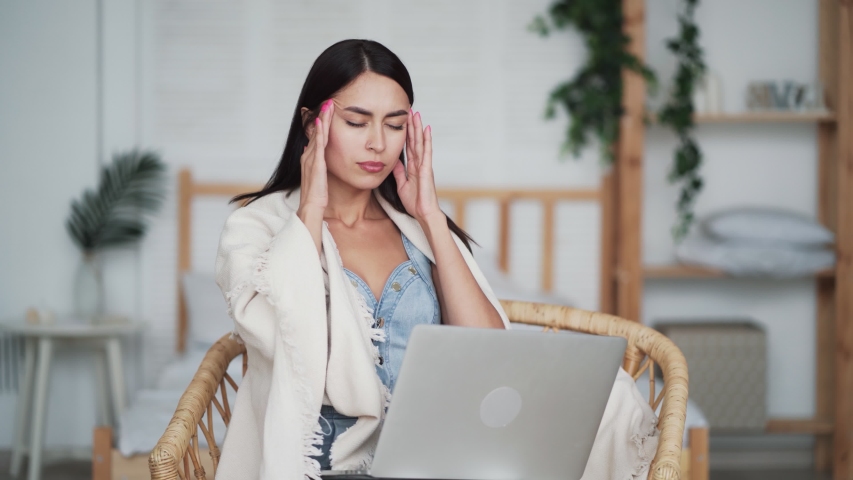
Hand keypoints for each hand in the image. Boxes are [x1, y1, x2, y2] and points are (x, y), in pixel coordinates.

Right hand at [297, 99, 333, 217]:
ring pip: (317, 135)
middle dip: (322, 116)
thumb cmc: (317, 195)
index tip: (328, 110)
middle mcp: (308, 156)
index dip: (322, 123)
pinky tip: (321, 122)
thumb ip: (318, 163)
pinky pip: (317, 145)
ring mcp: (311, 159)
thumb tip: (314, 152)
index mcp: (311, 158)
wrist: (312, 207)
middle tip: (328, 100)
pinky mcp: (316, 165)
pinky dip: (319, 133)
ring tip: (327, 105)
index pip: (317, 136)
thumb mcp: (319, 176)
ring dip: (321, 119)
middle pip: (316, 132)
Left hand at [393, 111, 442, 224]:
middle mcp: (419, 164)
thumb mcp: (402, 185)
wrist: (423, 213)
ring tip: (417, 114)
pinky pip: (426, 152)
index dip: (406, 134)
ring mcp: (424, 165)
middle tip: (410, 110)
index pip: (408, 147)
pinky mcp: (427, 169)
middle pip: (414, 141)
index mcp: (413, 167)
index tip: (403, 121)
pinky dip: (426, 140)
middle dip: (412, 126)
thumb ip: (399, 173)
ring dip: (418, 128)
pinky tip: (427, 130)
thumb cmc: (415, 203)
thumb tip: (393, 162)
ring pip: (420, 143)